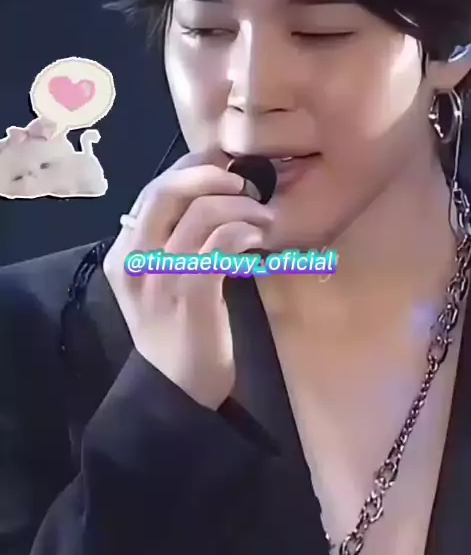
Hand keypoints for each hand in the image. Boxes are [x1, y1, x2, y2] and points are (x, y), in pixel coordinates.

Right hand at [103, 150, 273, 408]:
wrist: (177, 390)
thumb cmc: (176, 330)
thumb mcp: (159, 280)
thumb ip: (170, 239)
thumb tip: (208, 192)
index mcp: (123, 251)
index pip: (153, 190)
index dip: (191, 168)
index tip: (223, 164)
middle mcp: (134, 259)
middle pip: (168, 190)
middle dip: (211, 175)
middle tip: (245, 183)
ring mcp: (161, 277)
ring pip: (201, 212)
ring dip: (241, 206)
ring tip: (263, 218)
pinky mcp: (191, 294)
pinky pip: (220, 243)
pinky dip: (244, 231)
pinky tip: (258, 241)